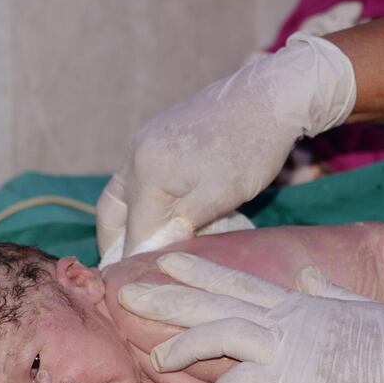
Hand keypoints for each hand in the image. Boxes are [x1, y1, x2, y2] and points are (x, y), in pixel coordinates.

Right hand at [96, 33, 355, 264]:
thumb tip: (150, 252)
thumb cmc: (251, 149)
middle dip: (116, 243)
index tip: (136, 286)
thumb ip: (180, 225)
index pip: (133, 230)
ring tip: (139, 251)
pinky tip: (162, 217)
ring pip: (123, 192)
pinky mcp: (158, 134)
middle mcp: (136, 153)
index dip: (135, 261)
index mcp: (148, 171)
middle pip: (114, 210)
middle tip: (125, 273)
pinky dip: (144, 201)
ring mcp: (145, 140)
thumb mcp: (220, 196)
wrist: (269, 96)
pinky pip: (140, 176)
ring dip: (128, 222)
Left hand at [118, 253, 383, 382]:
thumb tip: (308, 276)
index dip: (201, 270)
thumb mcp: (363, 310)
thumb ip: (329, 292)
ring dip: (181, 345)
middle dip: (167, 295)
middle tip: (125, 292)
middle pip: (214, 301)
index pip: (240, 283)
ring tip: (153, 355)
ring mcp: (284, 348)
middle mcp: (286, 320)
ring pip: (215, 334)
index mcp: (301, 305)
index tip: (169, 261)